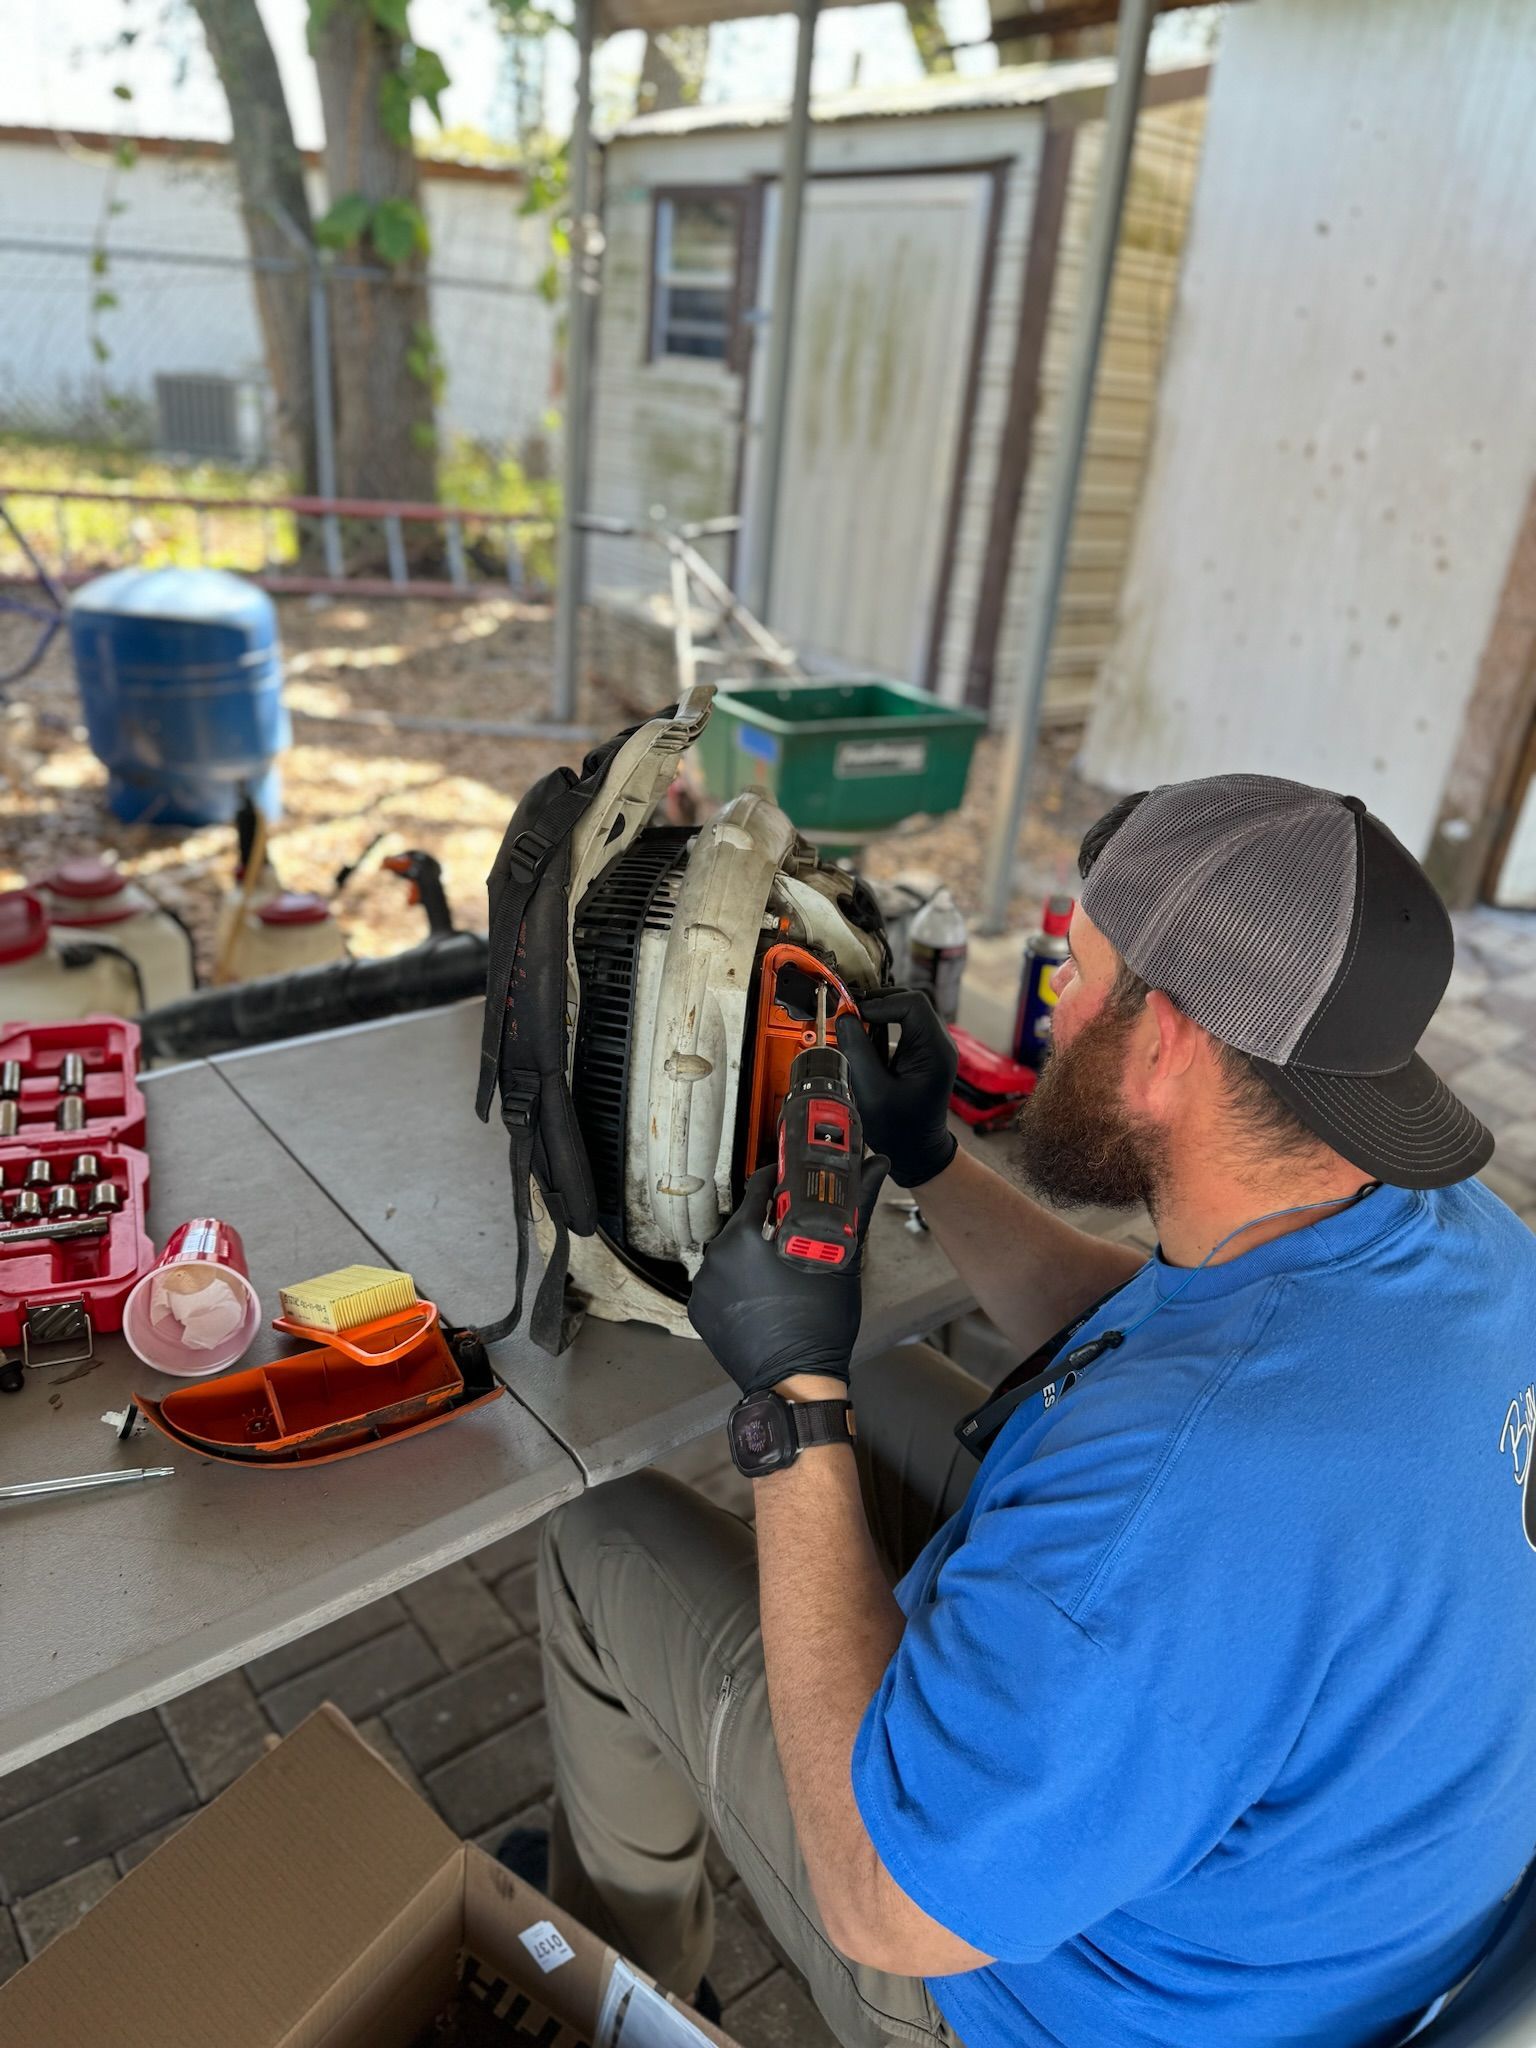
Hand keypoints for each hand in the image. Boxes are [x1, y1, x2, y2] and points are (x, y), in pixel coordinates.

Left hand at [689, 1158, 889, 1395]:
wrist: (796, 1382)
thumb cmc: (819, 1324)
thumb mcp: (841, 1261)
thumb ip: (858, 1208)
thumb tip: (876, 1167)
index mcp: (743, 1237)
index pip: (758, 1189)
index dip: (778, 1181)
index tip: (791, 1179)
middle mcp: (715, 1257)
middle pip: (744, 1224)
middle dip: (768, 1225)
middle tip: (796, 1233)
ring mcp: (703, 1286)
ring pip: (731, 1255)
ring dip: (751, 1255)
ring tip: (780, 1269)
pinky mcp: (700, 1311)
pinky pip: (719, 1284)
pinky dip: (737, 1284)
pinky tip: (761, 1294)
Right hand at [836, 989, 958, 1189]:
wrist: (917, 1152)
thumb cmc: (899, 1130)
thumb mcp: (872, 1091)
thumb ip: (858, 1051)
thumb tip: (845, 1019)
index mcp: (935, 1051)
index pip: (913, 1004)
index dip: (880, 1003)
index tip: (854, 1015)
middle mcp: (938, 1044)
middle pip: (909, 1001)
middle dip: (877, 1004)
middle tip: (849, 1017)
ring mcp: (931, 1047)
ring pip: (905, 1010)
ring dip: (878, 1013)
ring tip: (854, 1027)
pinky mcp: (921, 1052)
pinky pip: (901, 1025)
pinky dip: (881, 1025)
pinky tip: (864, 1038)